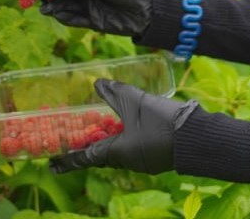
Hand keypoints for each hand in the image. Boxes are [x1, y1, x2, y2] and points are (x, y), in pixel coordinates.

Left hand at [49, 79, 197, 174]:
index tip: (50, 164)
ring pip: (118, 151)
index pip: (85, 157)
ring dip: (106, 141)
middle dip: (87, 147)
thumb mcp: (137, 103)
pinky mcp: (156, 155)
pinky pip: (132, 149)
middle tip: (73, 139)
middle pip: (101, 155)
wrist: (199, 138)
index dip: (67, 159)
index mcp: (118, 153)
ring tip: (97, 128)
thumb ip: (116, 93)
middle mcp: (128, 161)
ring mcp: (144, 160)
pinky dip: (123, 138)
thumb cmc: (164, 123)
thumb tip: (97, 84)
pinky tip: (126, 125)